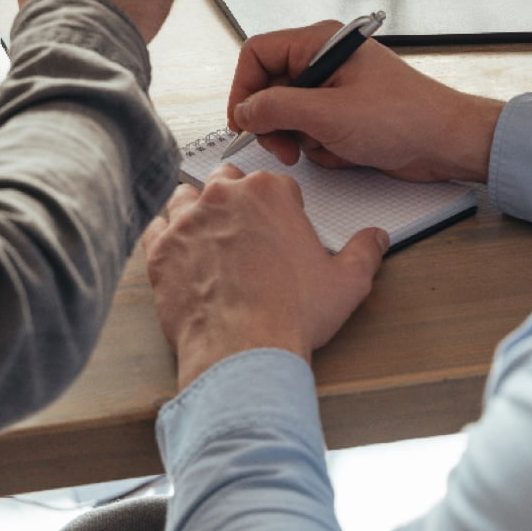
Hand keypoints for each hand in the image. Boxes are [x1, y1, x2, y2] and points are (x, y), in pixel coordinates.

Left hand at [141, 166, 387, 389]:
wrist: (243, 352)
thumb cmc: (292, 315)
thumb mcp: (346, 283)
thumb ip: (365, 252)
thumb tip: (377, 238)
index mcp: (270, 192)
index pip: (274, 183)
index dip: (280, 206)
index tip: (280, 227)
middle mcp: (224, 196)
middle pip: (226, 178)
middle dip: (235, 197)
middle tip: (244, 228)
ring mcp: (187, 220)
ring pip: (185, 195)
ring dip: (196, 209)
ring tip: (208, 235)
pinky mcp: (160, 249)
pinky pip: (154, 226)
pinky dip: (164, 235)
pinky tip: (177, 251)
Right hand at [227, 22, 501, 183]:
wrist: (447, 143)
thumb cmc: (404, 117)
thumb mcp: (329, 114)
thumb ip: (276, 108)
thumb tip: (244, 111)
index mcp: (320, 42)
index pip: (258, 53)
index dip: (243, 88)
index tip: (243, 122)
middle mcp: (324, 60)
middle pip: (269, 87)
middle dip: (274, 122)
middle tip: (283, 147)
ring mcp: (334, 89)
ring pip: (288, 114)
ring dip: (300, 138)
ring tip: (326, 147)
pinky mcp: (344, 114)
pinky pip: (311, 131)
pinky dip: (321, 147)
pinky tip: (346, 152)